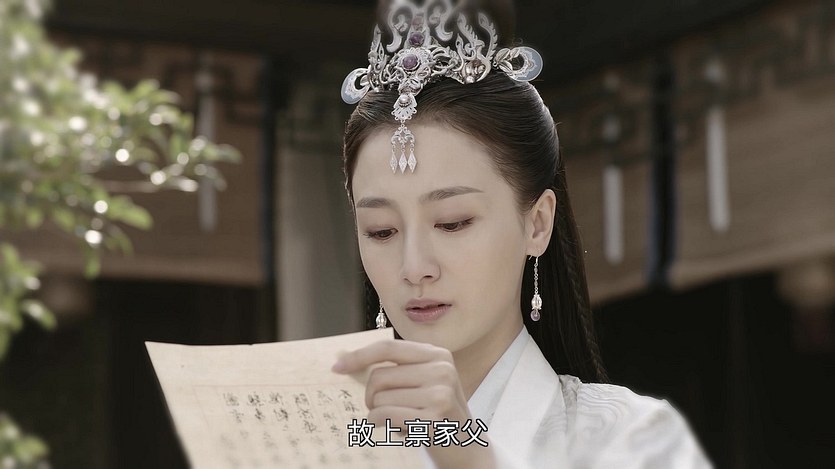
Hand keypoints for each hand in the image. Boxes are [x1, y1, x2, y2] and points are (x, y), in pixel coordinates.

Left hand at [332, 339, 495, 468]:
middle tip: (382, 408)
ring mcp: (439, 393)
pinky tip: (396, 429)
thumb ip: (396, 369)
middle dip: (371, 396)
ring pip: (380, 398)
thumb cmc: (436, 414)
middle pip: (379, 376)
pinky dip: (380, 424)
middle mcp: (441, 369)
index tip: (337, 367)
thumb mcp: (423, 382)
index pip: (388, 348)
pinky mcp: (433, 417)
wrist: (466, 447)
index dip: (359, 356)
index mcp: (437, 354)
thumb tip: (345, 360)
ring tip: (398, 420)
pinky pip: (385, 415)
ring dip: (379, 413)